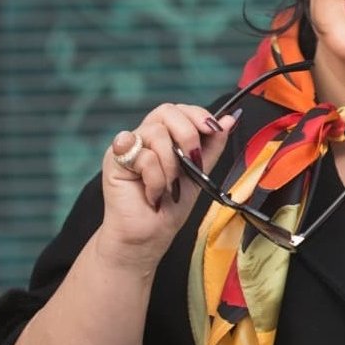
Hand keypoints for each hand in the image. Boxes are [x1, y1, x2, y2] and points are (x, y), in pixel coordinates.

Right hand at [97, 104, 238, 272]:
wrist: (149, 235)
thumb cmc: (172, 205)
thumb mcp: (200, 171)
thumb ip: (213, 145)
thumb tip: (230, 119)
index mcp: (165, 135)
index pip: (179, 109)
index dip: (197, 114)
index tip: (214, 129)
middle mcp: (145, 136)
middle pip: (166, 111)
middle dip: (188, 135)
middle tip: (192, 161)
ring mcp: (129, 146)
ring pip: (156, 133)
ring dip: (171, 165)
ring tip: (169, 186)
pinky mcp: (114, 159)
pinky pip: (143, 154)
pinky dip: (155, 178)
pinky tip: (152, 193)